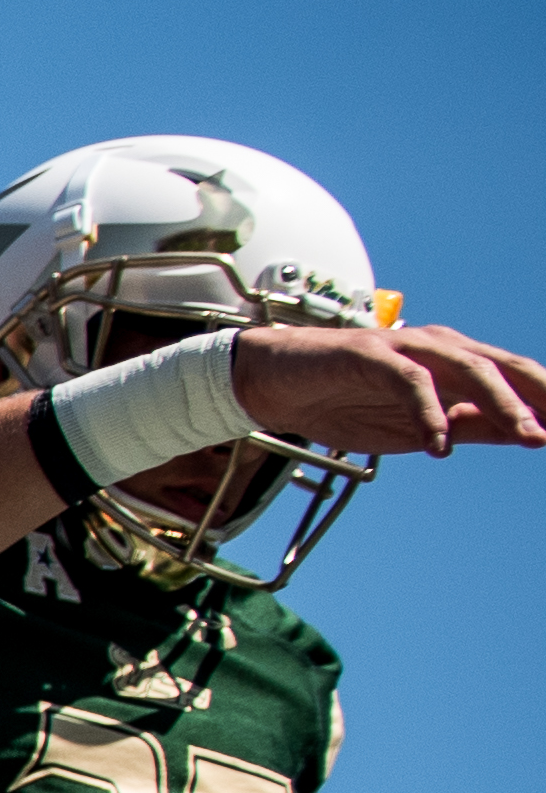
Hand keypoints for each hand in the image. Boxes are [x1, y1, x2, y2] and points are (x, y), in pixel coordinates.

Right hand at [223, 316, 545, 469]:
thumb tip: (529, 434)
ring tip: (527, 434)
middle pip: (504, 367)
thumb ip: (470, 425)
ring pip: (468, 368)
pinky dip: (429, 411)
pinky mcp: (369, 353)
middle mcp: (439, 347)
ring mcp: (405, 347)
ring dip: (502, 402)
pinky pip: (409, 381)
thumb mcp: (417, 427)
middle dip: (540, 396)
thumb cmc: (345, 401)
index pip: (515, 378)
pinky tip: (440, 444)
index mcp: (456, 363)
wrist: (274, 384)